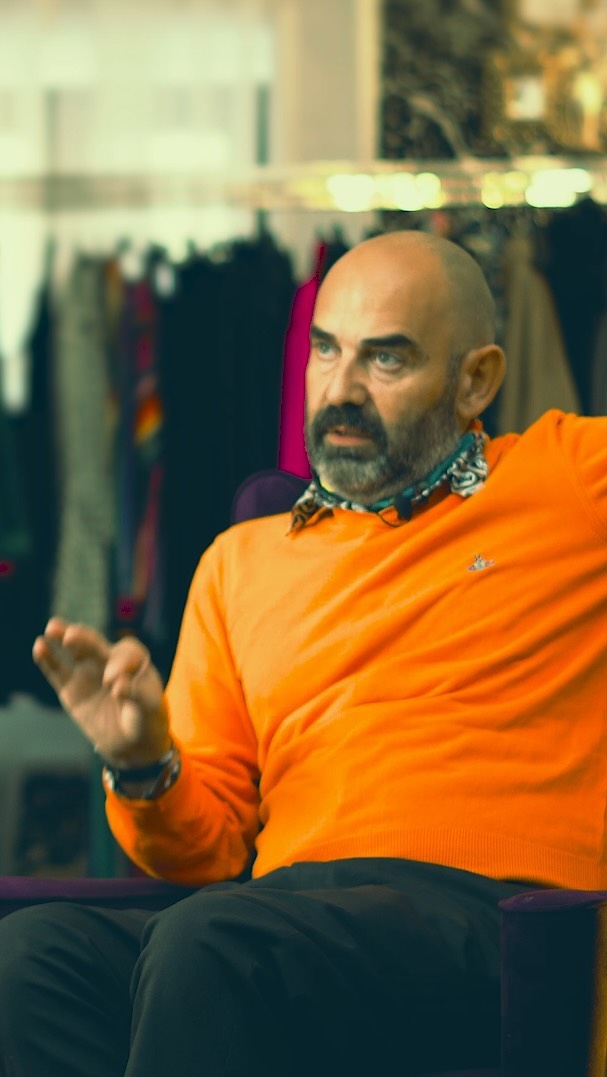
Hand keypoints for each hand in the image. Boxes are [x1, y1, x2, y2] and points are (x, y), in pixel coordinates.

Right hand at [32, 617, 170, 767]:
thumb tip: (118, 687)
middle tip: (72, 635)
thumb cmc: (145, 717)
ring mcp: (88, 671)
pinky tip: (39, 646)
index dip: (119, 663)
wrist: (131, 740)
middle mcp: (109, 659)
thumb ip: (136, 694)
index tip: (113, 682)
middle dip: (84, 637)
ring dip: (62, 637)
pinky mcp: (71, 688)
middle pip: (96, 643)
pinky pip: (58, 671)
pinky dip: (48, 659)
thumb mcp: (149, 707)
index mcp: (134, 659)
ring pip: (74, 651)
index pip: (126, 653)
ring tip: (52, 628)